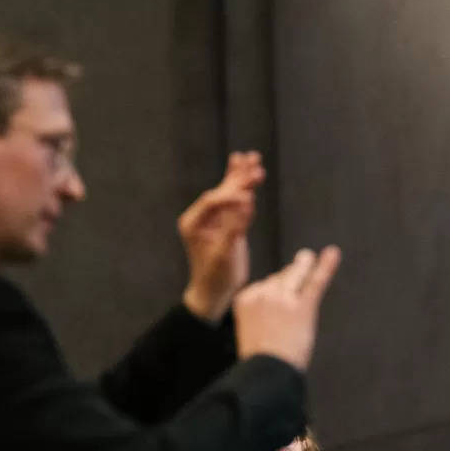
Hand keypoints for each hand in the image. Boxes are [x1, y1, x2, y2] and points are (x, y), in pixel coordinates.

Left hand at [179, 152, 265, 320]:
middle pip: (221, 191)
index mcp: (192, 223)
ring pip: (228, 192)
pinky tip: (243, 166)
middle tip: (256, 164)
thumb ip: (234, 226)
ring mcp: (213, 219)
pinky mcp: (224, 222)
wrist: (214, 293)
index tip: (250, 197)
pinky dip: (240, 185)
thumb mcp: (225, 254)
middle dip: (239, 178)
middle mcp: (200, 217)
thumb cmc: (217, 277)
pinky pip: (233, 199)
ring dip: (240, 175)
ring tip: (252, 157)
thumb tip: (246, 202)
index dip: (230, 196)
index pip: (212, 202)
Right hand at [233, 247, 342, 370]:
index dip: (274, 288)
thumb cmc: (260, 361)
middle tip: (300, 263)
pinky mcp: (303, 306)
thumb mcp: (250, 333)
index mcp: (245, 300)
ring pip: (296, 274)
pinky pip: (316, 281)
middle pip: (280, 277)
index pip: (263, 284)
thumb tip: (273, 311)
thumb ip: (259, 316)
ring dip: (304, 264)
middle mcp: (263, 293)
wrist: (267, 371)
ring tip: (309, 257)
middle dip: (289, 276)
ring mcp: (284, 298)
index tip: (279, 291)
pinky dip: (326, 266)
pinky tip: (333, 254)